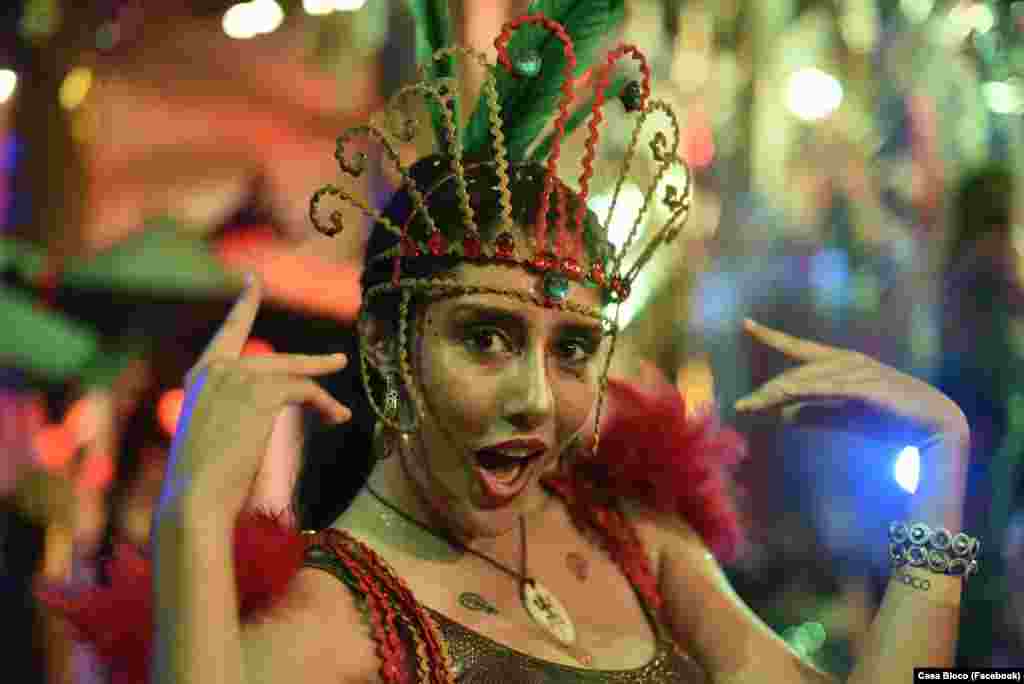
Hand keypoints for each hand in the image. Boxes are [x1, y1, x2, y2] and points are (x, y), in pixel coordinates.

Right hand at [155, 274, 350, 526]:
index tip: (253, 282)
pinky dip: (324, 405)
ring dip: (324, 391)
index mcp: (200, 377)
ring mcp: (237, 376)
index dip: (244, 306)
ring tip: (345, 407)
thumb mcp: (215, 432)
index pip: (228, 333)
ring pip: (294, 374)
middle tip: (338, 360)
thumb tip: (275, 400)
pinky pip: (304, 391)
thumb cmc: (203, 480)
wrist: (194, 497)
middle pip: (276, 360)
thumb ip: (235, 407)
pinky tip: (336, 419)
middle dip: (312, 364)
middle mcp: (216, 369)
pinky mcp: (260, 390)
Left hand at [734, 319, 967, 438]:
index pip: (797, 347)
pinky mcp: (868, 387)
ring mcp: (857, 372)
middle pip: (795, 374)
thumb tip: (782, 416)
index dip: (771, 335)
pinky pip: (829, 389)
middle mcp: (845, 361)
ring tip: (751, 407)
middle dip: (767, 392)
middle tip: (741, 407)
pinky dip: (805, 392)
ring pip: (807, 383)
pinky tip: (784, 397)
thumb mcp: (841, 416)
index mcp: (839, 363)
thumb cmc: (887, 419)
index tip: (746, 323)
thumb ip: (812, 413)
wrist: (932, 426)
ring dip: (777, 396)